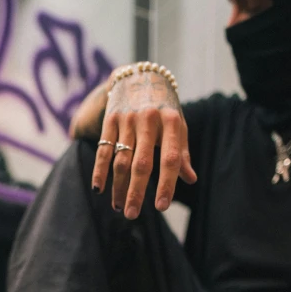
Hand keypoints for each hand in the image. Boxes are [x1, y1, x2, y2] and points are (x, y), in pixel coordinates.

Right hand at [92, 68, 196, 218]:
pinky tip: (99, 189)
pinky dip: (100, 171)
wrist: (141, 76)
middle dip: (136, 192)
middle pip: (141, 163)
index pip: (170, 159)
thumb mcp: (178, 126)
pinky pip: (104, 149)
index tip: (161, 207)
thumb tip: (191, 179)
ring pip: (121, 160)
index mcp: (171, 122)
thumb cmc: (164, 109)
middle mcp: (149, 120)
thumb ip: (182, 153)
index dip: (167, 184)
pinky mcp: (111, 120)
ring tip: (119, 207)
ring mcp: (127, 119)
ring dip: (118, 187)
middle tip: (132, 215)